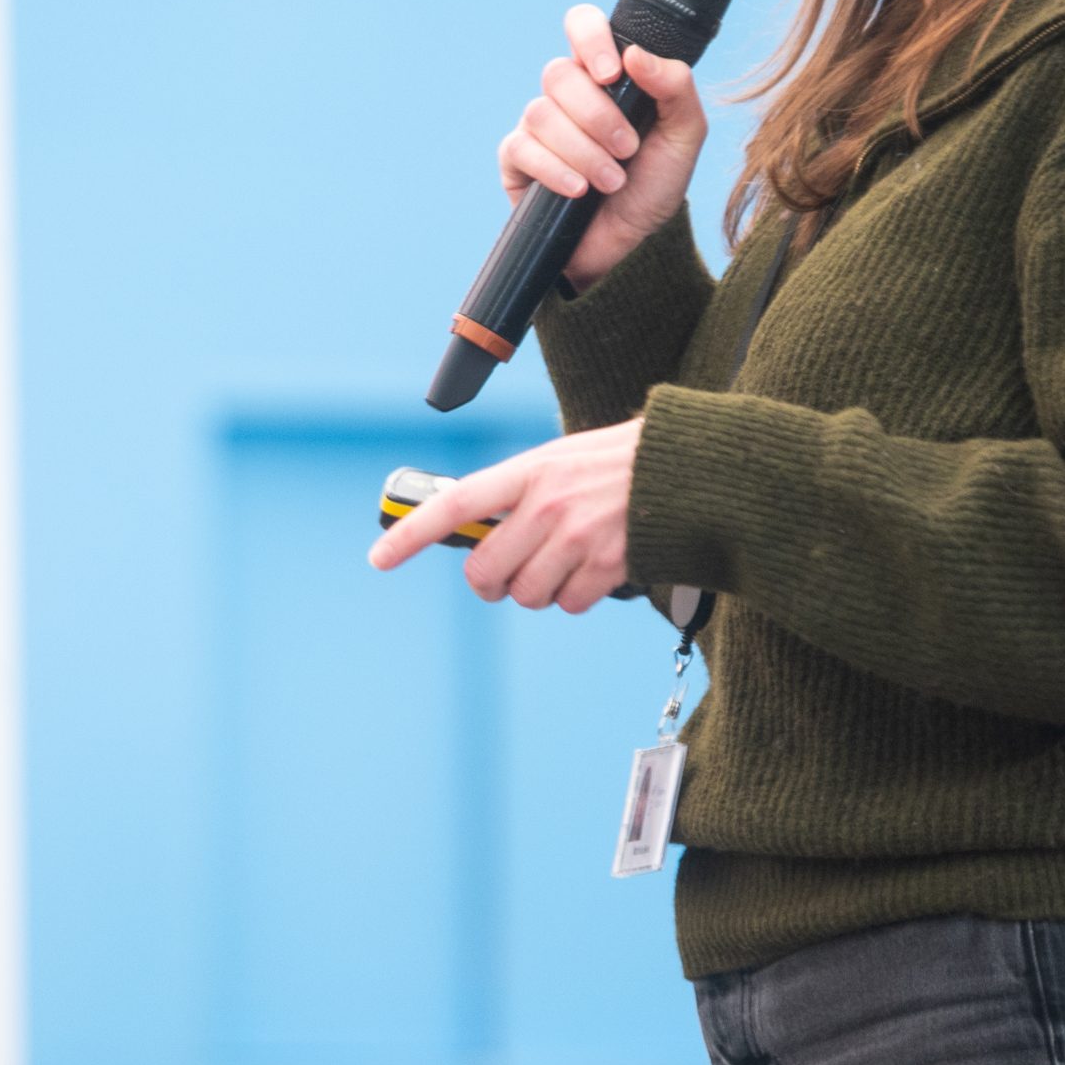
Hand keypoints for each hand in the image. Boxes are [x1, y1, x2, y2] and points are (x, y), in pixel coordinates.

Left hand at [366, 420, 642, 613]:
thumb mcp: (559, 460)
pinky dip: (576, 595)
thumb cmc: (617, 463)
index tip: (379, 558)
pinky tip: (594, 567)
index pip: (456, 505)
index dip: (411, 535)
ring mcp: (577, 538)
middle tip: (505, 575)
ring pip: (526, 595)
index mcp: (529, 471)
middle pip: (486, 572)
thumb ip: (517, 492)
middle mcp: (547, 505)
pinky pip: (568, 605)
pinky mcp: (607, 566)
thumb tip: (473, 527)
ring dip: (538, 589)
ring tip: (564, 560)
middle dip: (491, 583)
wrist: (685, 468)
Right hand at [496, 6, 706, 288]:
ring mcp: (538, 127)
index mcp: (605, 76)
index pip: (582, 25)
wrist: (631, 246)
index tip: (613, 74)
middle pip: (559, 74)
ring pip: (541, 113)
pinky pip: (522, 149)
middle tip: (628, 149)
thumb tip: (636, 54)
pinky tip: (579, 191)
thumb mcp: (684, 137)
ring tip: (612, 181)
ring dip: (583, 151)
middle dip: (598, 116)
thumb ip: (676, 88)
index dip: (590, 38)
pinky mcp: (516, 161)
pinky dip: (556, 171)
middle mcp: (566, 95)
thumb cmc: (655, 186)